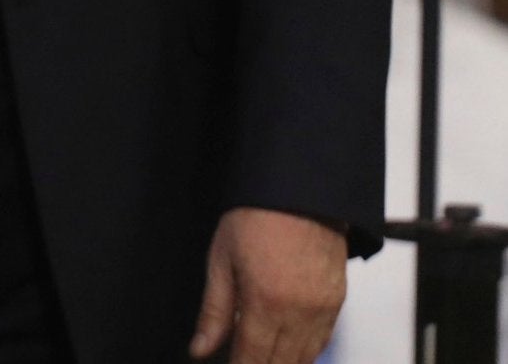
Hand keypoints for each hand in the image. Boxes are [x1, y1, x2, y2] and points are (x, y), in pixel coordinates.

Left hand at [189, 206, 345, 362]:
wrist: (299, 191)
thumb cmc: (255, 218)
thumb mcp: (221, 260)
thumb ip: (214, 311)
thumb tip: (200, 350)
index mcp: (265, 303)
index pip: (253, 359)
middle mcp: (299, 313)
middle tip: (242, 358)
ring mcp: (323, 310)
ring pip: (305, 358)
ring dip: (283, 362)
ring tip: (261, 355)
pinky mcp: (338, 302)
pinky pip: (322, 341)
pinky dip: (304, 351)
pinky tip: (287, 348)